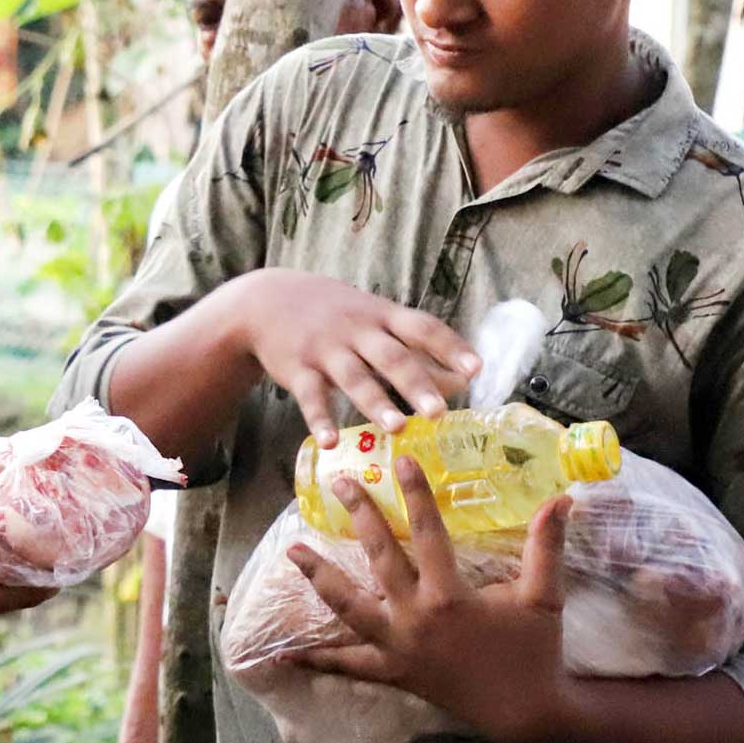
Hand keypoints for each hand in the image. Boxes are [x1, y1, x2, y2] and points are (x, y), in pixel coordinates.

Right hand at [225, 268, 479, 444]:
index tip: (476, 369)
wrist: (267, 300)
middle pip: (391, 356)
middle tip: (440, 412)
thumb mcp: (373, 318)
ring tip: (398, 427)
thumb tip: (462, 380)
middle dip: (417, 384)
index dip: (450, 347)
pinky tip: (329, 442)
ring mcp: (326, 349)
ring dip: (376, 403)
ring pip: (354, 377)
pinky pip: (311, 397)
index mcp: (382, 316)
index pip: (422, 328)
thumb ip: (414, 348)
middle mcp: (357, 330)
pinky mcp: (298, 369)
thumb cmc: (335, 314)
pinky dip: (319, 420)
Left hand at [284, 456, 574, 742]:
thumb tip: (563, 498)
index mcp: (449, 595)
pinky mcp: (392, 672)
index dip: (416, 494)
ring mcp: (398, 647)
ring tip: (293, 552)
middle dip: (360, 516)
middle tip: (339, 483)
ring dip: (319, 577)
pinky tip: (288, 652)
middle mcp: (415, 618)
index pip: (428, 532)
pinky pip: (349, 665)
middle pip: (379, 557)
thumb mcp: (545, 596)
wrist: (526, 713)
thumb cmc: (535, 651)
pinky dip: (319, 658)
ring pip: (348, 607)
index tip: (401, 461)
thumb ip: (547, 545)